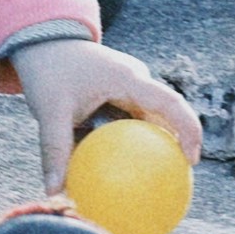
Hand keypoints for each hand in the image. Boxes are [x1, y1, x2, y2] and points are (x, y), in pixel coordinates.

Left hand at [9, 37, 203, 191]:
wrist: (42, 41)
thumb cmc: (49, 70)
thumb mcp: (50, 110)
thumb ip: (55, 149)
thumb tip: (55, 192)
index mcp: (129, 78)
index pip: (169, 102)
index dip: (188, 129)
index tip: (192, 160)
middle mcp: (135, 80)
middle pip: (167, 114)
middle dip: (177, 144)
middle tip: (179, 180)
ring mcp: (128, 86)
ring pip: (149, 119)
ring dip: (154, 146)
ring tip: (156, 182)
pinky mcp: (117, 94)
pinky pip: (130, 121)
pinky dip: (131, 143)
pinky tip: (120, 172)